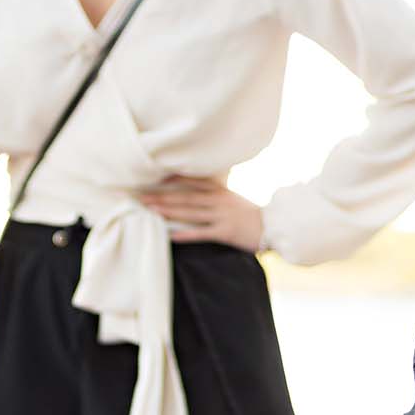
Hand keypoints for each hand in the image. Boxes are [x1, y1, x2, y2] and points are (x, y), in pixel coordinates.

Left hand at [137, 176, 263, 250]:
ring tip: (150, 210)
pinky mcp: (225, 232)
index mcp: (220, 191)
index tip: (154, 179)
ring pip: (190, 212)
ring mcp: (221, 216)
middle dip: (162, 197)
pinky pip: (201, 233)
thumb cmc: (252, 215)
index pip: (193, 181)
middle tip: (141, 196)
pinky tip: (170, 235)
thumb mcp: (235, 199)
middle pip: (185, 197)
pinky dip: (185, 234)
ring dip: (168, 212)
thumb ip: (217, 195)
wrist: (274, 226)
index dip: (173, 179)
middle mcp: (218, 201)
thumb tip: (199, 193)